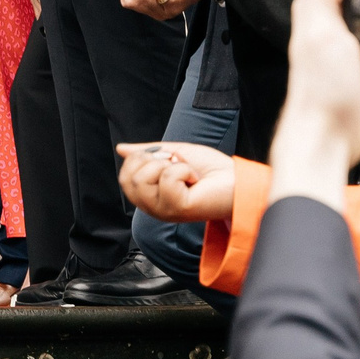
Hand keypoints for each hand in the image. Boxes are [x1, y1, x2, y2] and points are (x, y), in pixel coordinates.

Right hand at [117, 141, 236, 222]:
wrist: (238, 179)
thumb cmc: (211, 170)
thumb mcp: (174, 153)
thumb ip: (147, 152)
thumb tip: (121, 148)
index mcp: (151, 196)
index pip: (125, 177)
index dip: (142, 159)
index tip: (167, 159)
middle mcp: (154, 207)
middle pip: (128, 178)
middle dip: (153, 160)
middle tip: (177, 165)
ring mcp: (164, 210)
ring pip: (142, 179)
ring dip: (168, 165)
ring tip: (186, 173)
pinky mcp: (178, 209)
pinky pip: (167, 178)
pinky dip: (184, 170)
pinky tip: (195, 180)